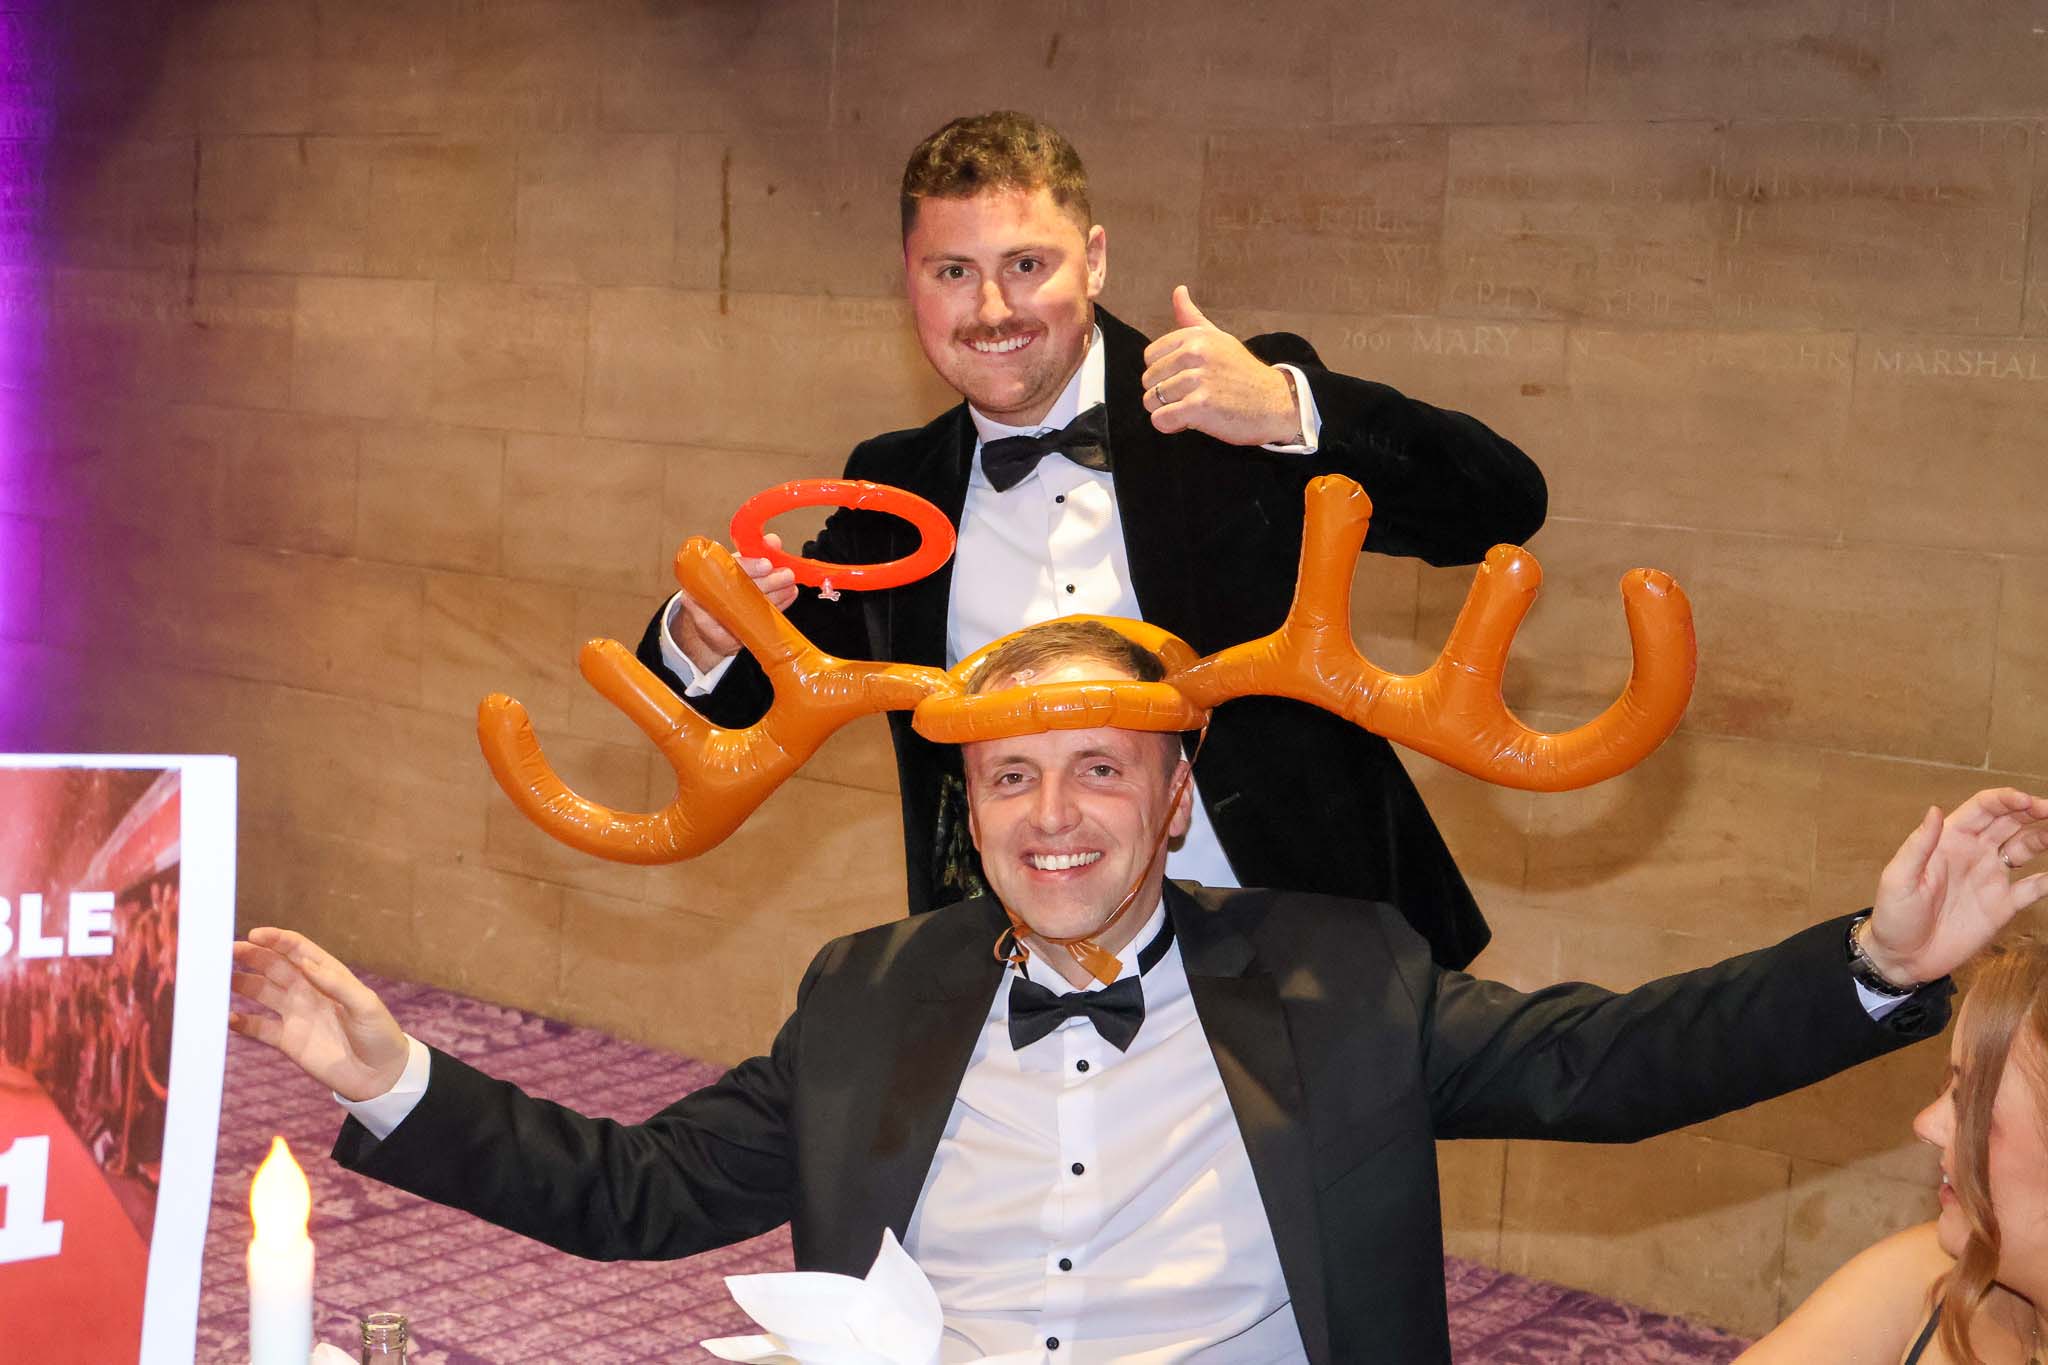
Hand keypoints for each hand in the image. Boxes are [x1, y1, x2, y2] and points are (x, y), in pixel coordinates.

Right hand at [230, 927, 409, 1100]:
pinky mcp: (287, 1040)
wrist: (380, 1077)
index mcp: (329, 976)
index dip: (276, 940)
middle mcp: (308, 990)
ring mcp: (295, 1014)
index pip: (298, 950)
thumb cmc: (380, 1035)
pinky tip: (226, 1017)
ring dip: (240, 983)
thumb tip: (305, 963)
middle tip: (227, 951)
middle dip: (251, 956)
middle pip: (274, 966)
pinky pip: (258, 1027)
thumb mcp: (366, 1006)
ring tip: (217, 979)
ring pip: (261, 991)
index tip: (254, 934)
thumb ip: (336, 985)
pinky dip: (241, 1022)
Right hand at [672, 532, 798, 672]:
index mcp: (701, 571)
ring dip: (775, 596)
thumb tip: (772, 541)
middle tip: (787, 576)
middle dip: (767, 582)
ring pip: (746, 608)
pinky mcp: (721, 638)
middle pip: (737, 588)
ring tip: (791, 587)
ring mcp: (709, 619)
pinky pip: (751, 624)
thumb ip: (752, 553)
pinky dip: (773, 611)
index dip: (749, 565)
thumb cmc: (721, 590)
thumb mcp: (734, 567)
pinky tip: (787, 600)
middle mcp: (701, 594)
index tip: (767, 564)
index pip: (725, 567)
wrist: (706, 623)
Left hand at [1140, 286, 1299, 444]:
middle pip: (1149, 380)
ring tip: (1196, 408)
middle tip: (1194, 396)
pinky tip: (1192, 421)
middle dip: (1165, 394)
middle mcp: (1195, 353)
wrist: (1276, 403)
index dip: (1163, 373)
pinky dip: (1170, 426)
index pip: (1150, 356)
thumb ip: (1192, 318)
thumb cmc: (1244, 374)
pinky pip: (1161, 419)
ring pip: (1152, 401)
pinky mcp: (1200, 406)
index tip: (1186, 378)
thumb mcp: (1219, 339)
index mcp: (1196, 336)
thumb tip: (1178, 290)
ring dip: (1169, 411)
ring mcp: (1198, 379)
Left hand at [1860, 788, 2047, 986]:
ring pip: (2027, 847)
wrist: (1903, 959)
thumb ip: (1918, 845)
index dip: (2008, 799)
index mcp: (1949, 840)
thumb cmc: (1894, 916)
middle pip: (2010, 821)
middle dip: (2035, 810)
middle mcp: (1973, 852)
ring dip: (2045, 836)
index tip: (2030, 802)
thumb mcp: (1898, 879)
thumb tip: (1934, 810)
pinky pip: (2034, 887)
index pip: (1983, 808)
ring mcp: (1990, 877)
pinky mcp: (2002, 905)